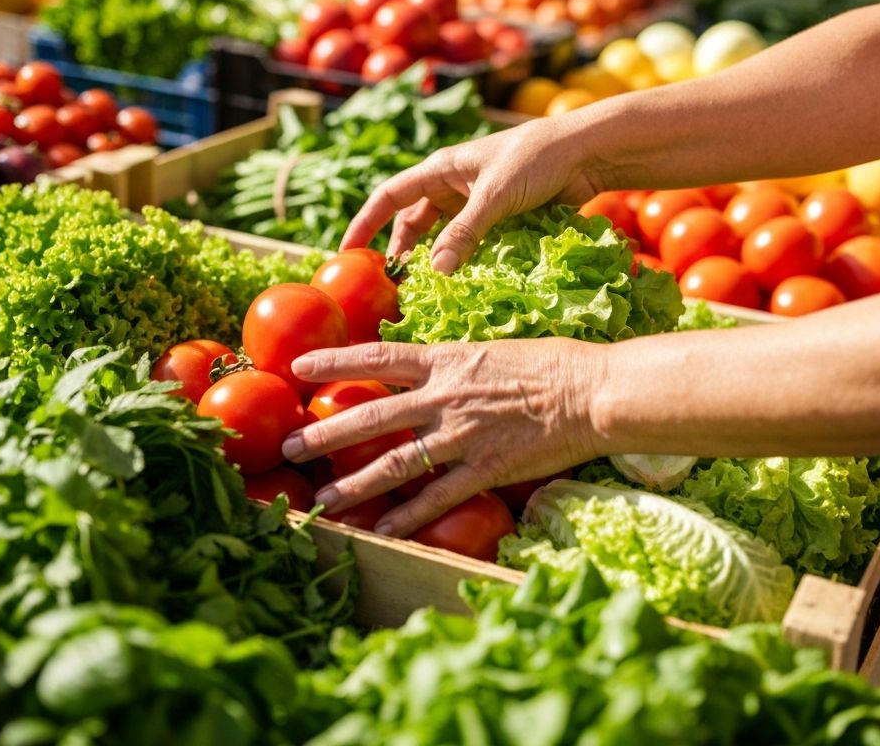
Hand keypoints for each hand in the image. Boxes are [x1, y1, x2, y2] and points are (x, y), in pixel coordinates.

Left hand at [280, 338, 605, 536]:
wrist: (590, 390)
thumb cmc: (550, 363)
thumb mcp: (492, 350)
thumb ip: (454, 364)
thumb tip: (426, 371)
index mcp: (447, 359)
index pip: (378, 357)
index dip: (334, 363)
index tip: (298, 368)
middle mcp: (445, 396)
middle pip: (372, 416)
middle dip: (325, 434)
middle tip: (289, 448)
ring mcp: (463, 434)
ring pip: (396, 462)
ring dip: (356, 483)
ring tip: (324, 500)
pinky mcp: (486, 468)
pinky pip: (438, 497)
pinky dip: (409, 516)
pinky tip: (383, 529)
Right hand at [340, 115, 603, 271]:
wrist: (587, 153)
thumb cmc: (536, 159)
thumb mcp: (495, 196)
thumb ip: (464, 233)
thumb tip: (435, 273)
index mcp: (441, 170)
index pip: (389, 197)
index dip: (365, 224)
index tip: (347, 253)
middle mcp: (454, 186)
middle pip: (414, 224)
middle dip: (403, 253)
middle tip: (396, 289)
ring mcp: (477, 205)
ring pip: (445, 239)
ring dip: (437, 263)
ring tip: (429, 293)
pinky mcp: (502, 220)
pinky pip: (475, 246)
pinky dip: (467, 264)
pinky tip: (466, 285)